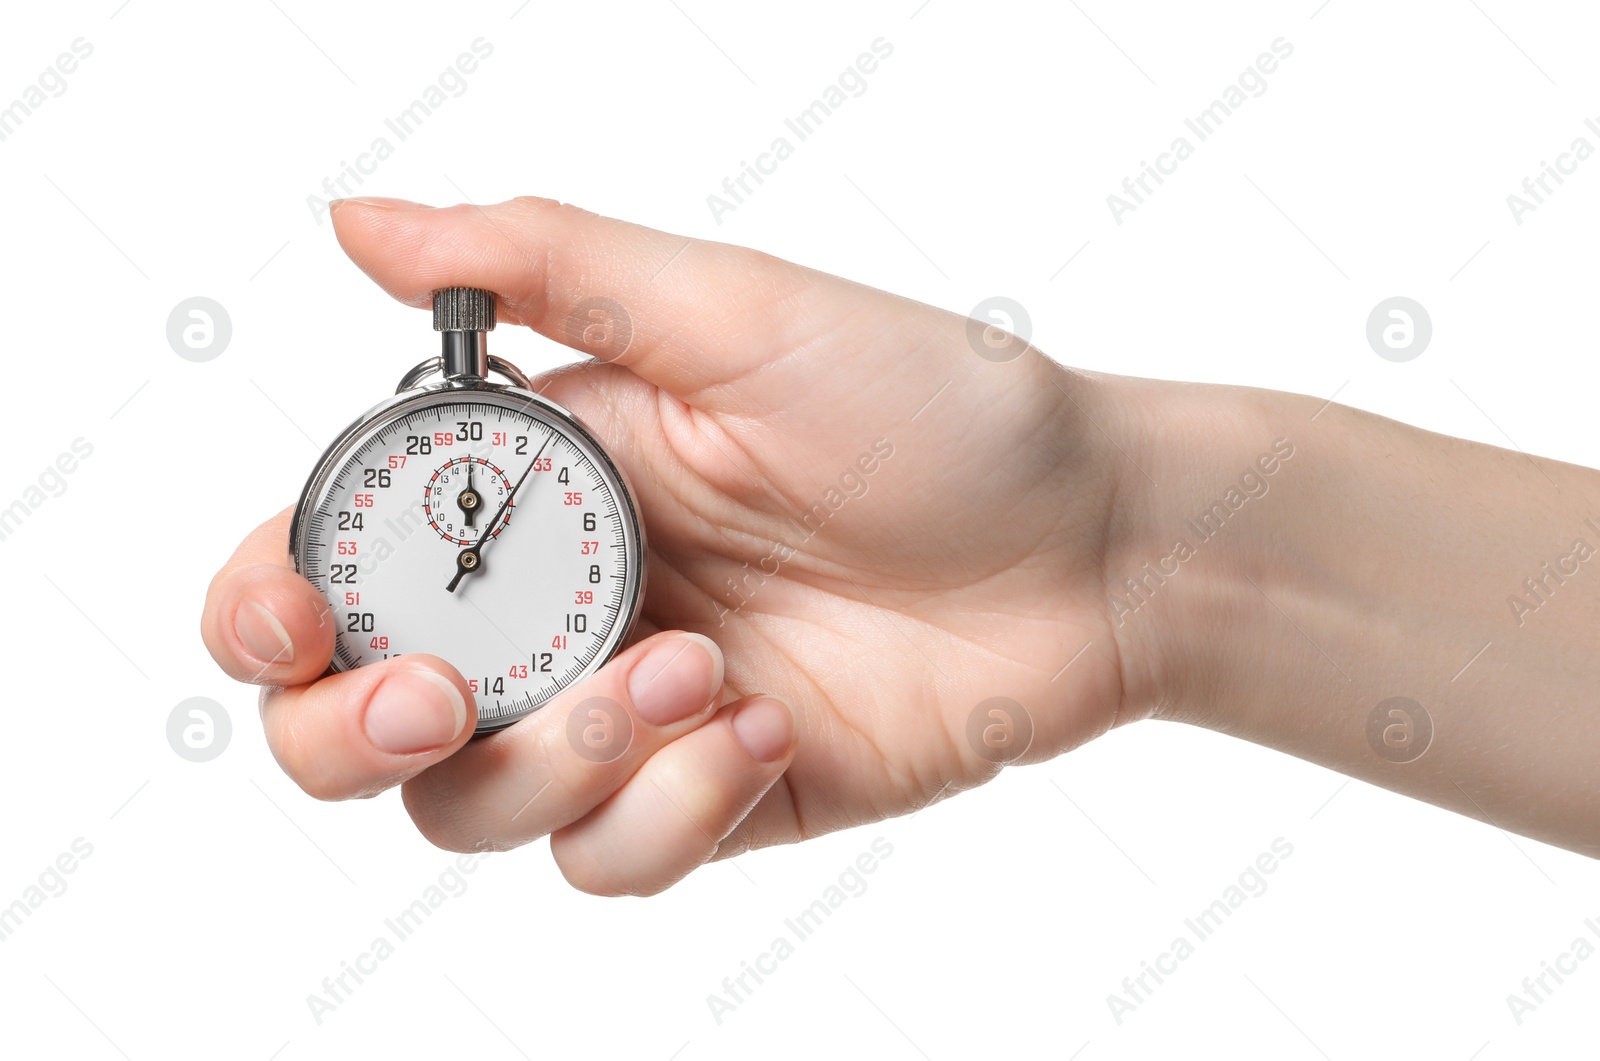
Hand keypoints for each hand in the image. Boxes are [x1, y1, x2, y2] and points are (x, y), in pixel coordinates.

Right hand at [200, 196, 1131, 894]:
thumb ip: (543, 263)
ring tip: (698, 676)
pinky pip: (612, 860)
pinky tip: (764, 729)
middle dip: (354, 729)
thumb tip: (357, 222)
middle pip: (358, 720)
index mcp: (542, 483)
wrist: (1090, 548)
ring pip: (476, 807)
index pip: (339, 557)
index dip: (272, 605)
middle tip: (438, 696)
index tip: (299, 623)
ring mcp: (630, 715)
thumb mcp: (737, 311)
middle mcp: (564, 603)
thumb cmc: (937, 410)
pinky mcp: (707, 799)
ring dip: (560, 756)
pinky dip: (670, 814)